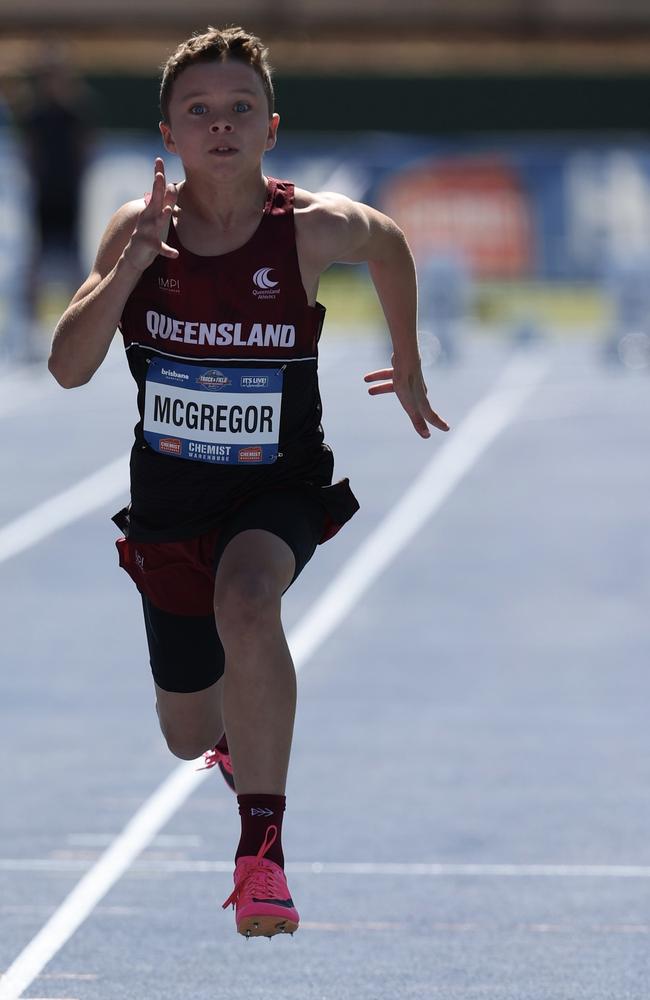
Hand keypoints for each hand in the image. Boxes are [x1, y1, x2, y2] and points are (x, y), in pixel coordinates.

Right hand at [123, 157, 178, 271]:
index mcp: (152, 208)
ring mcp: (147, 230)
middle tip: (159, 175)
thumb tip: (172, 185)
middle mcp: (149, 216)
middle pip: (154, 200)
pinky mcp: (149, 244)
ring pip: (156, 222)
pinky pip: (159, 248)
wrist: (135, 253)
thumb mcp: (158, 215)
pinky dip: (167, 251)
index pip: (157, 189)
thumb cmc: (149, 231)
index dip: (158, 175)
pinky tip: (175, 254)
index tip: (158, 160)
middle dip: (157, 187)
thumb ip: (166, 201)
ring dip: (162, 215)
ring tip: (168, 210)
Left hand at [364, 361, 449, 436]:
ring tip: (370, 391)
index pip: (431, 415)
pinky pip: (388, 375)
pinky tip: (366, 379)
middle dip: (413, 409)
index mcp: (422, 400)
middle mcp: (418, 390)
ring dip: (382, 389)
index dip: (438, 423)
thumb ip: (418, 421)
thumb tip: (427, 436)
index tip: (447, 429)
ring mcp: (409, 379)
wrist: (405, 359)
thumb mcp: (411, 407)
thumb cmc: (408, 384)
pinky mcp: (401, 369)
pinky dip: (378, 377)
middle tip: (416, 415)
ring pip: (395, 387)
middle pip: (414, 403)